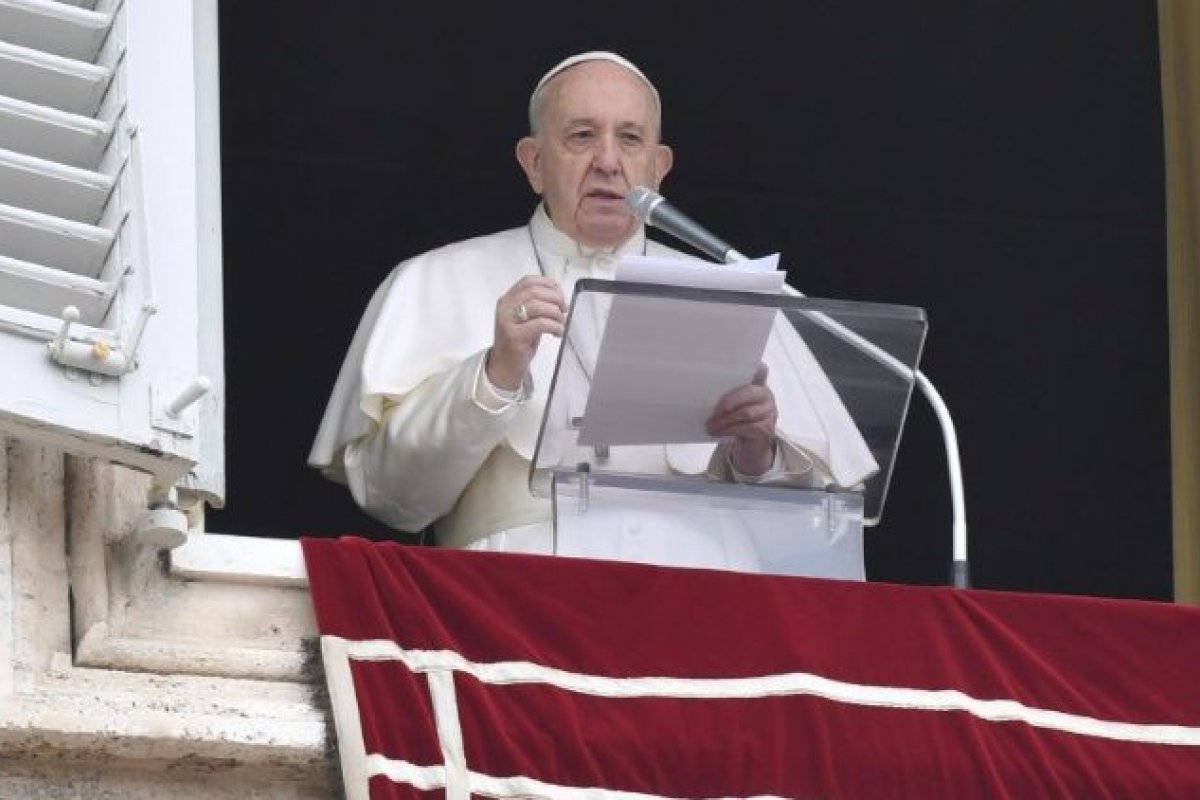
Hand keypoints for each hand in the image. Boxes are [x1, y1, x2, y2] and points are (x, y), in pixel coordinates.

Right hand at [486, 276, 565, 390]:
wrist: (504, 366)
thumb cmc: (517, 342)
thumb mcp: (526, 319)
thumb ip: (537, 306)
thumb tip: (559, 298)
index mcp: (507, 300)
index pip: (528, 281)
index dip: (547, 283)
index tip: (559, 293)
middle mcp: (505, 308)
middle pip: (535, 291)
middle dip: (555, 298)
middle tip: (564, 309)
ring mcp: (508, 321)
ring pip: (538, 305)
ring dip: (555, 313)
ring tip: (560, 322)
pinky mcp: (515, 336)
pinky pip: (540, 324)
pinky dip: (554, 326)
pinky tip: (557, 332)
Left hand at [706, 363, 777, 476]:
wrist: (750, 449)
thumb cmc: (738, 423)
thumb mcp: (733, 406)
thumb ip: (727, 396)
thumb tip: (703, 391)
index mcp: (759, 386)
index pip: (760, 371)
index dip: (755, 368)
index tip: (744, 364)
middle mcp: (767, 397)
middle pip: (748, 393)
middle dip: (728, 401)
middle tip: (712, 411)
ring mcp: (770, 413)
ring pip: (745, 413)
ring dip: (724, 420)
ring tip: (711, 425)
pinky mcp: (766, 430)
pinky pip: (746, 428)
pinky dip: (729, 430)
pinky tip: (718, 432)